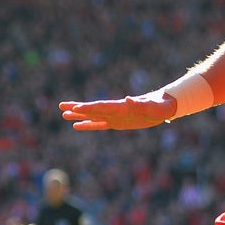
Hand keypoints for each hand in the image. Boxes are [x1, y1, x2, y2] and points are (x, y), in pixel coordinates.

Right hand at [61, 94, 175, 131]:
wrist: (163, 107)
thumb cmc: (160, 107)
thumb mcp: (153, 107)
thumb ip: (140, 104)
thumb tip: (128, 98)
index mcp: (121, 106)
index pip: (102, 106)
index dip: (89, 108)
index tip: (75, 107)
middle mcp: (115, 110)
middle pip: (93, 109)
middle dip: (77, 108)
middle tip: (61, 107)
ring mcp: (114, 116)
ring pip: (93, 116)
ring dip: (79, 115)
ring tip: (63, 114)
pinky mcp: (117, 123)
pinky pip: (100, 124)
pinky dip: (88, 125)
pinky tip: (77, 126)